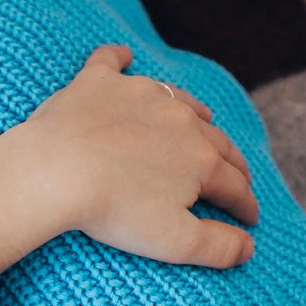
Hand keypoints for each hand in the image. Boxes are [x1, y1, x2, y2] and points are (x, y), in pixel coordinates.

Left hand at [0, 44, 257, 276]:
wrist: (55, 172)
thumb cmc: (115, 211)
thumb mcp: (175, 242)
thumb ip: (218, 248)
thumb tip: (249, 247)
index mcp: (201, 160)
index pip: (234, 185)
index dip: (244, 204)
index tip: (250, 217)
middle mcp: (179, 119)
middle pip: (215, 141)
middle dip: (231, 161)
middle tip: (237, 174)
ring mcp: (139, 95)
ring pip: (178, 100)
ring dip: (194, 112)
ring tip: (202, 119)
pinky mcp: (98, 83)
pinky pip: (111, 62)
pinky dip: (119, 60)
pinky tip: (124, 57)